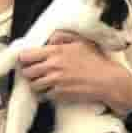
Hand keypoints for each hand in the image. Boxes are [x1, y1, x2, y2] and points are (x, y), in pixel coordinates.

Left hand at [17, 33, 131, 111]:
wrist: (107, 81)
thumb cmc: (96, 61)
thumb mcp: (80, 42)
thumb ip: (62, 37)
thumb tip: (49, 39)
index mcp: (56, 52)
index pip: (27, 55)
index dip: (24, 58)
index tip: (26, 60)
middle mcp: (53, 67)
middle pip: (27, 72)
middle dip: (29, 72)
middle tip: (35, 72)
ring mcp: (55, 82)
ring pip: (34, 85)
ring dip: (37, 84)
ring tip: (45, 81)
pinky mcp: (59, 95)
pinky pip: (44, 96)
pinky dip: (47, 94)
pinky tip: (54, 89)